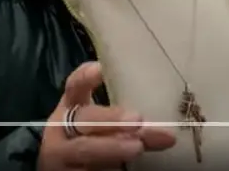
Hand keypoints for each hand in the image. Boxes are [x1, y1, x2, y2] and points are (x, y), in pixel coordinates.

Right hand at [38, 62, 175, 170]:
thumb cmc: (87, 139)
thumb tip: (167, 136)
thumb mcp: (100, 126)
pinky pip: (88, 169)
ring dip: (111, 146)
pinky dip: (109, 167)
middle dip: (109, 119)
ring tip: (137, 146)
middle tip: (136, 120)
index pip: (74, 87)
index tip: (101, 68)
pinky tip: (125, 168)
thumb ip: (128, 125)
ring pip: (85, 148)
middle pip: (83, 119)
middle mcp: (62, 129)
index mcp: (70, 107)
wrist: (60, 166)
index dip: (85, 77)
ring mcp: (63, 154)